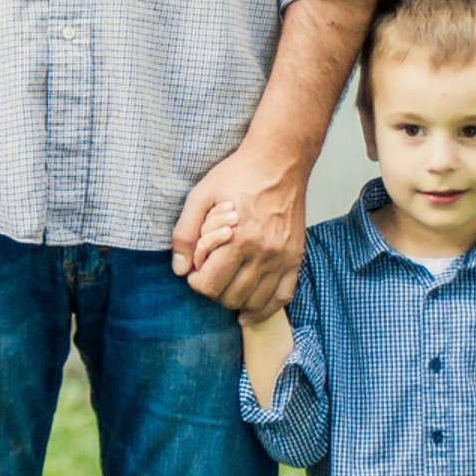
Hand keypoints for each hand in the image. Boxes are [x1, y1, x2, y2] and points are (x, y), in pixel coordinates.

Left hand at [171, 143, 307, 314]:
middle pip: (230, 296)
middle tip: (209, 273)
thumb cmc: (237, 175)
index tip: (194, 270)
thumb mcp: (200, 196)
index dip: (196, 281)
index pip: (209, 285)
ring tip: (226, 284)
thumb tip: (179, 269)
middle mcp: (263, 253)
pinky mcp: (295, 257)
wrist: (279, 162)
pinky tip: (249, 313)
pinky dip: (265, 310)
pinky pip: (283, 297)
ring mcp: (282, 258)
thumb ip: (185, 233)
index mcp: (238, 239)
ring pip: (255, 302)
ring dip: (235, 300)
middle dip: (213, 290)